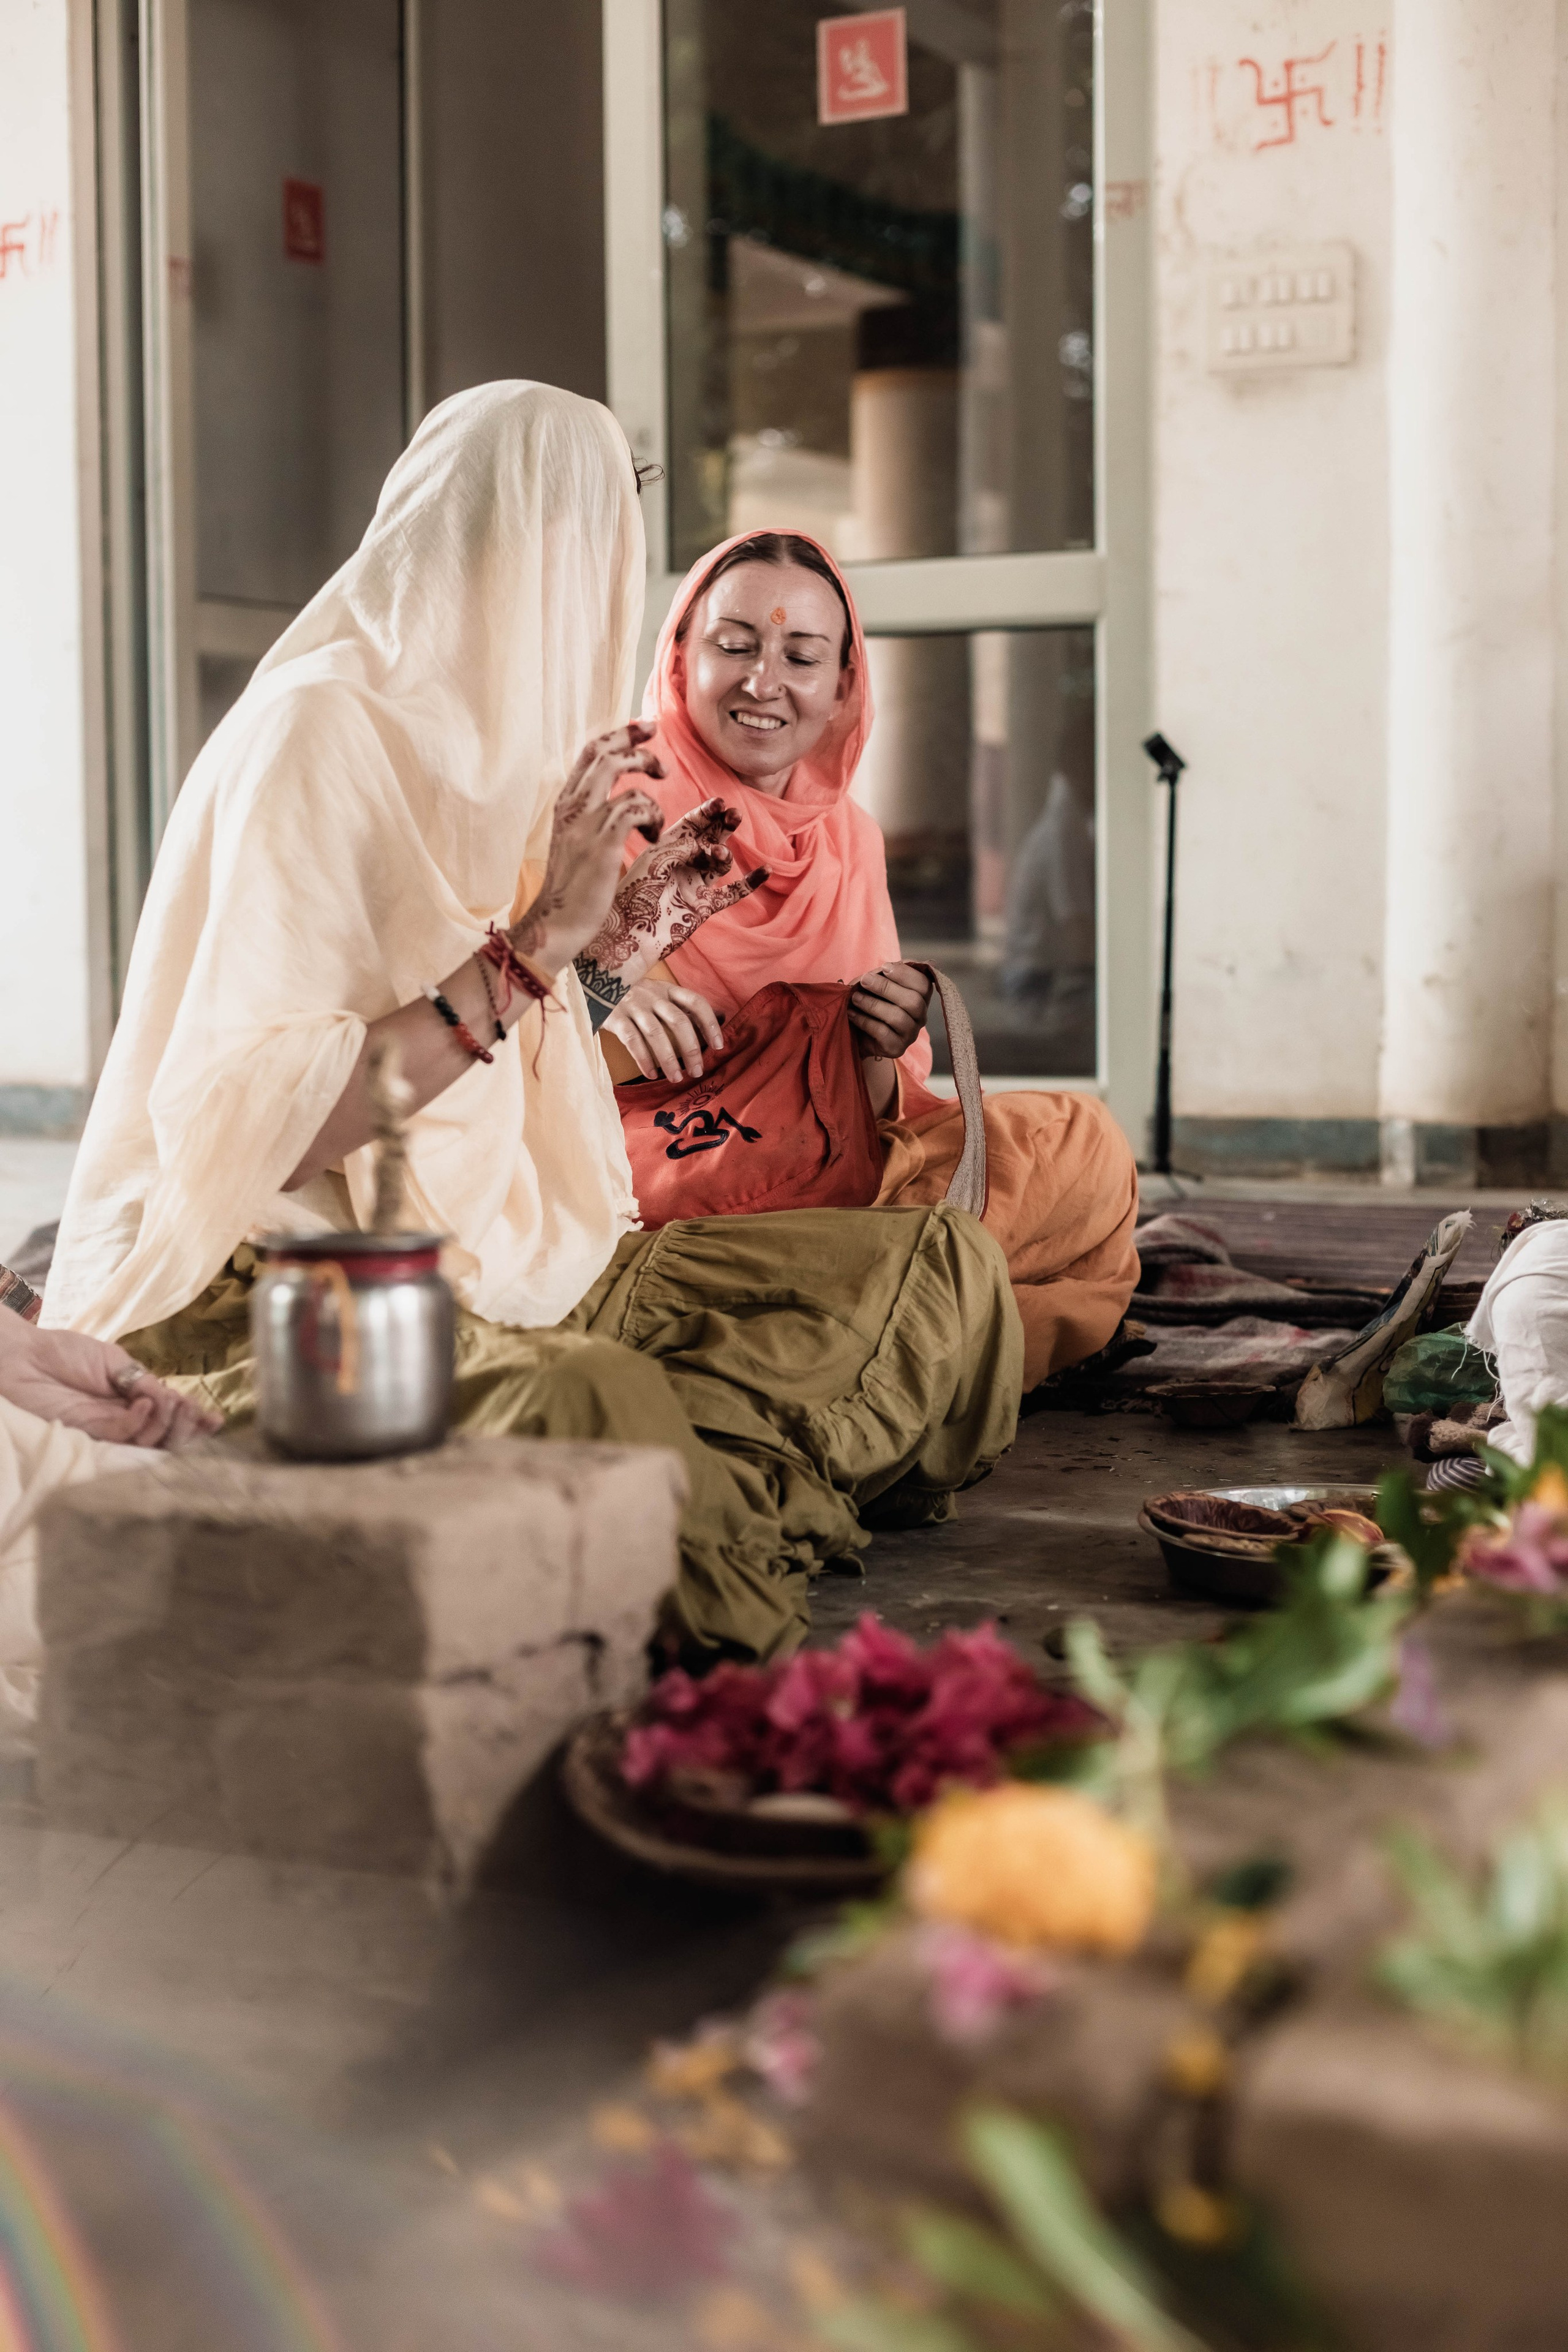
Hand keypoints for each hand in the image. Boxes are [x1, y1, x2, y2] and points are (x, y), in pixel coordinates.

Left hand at [0, 1317, 222, 1448]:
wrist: (24, 1357)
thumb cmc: (65, 1354)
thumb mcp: (116, 1362)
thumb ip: (144, 1383)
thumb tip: (173, 1400)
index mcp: (133, 1402)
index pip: (169, 1418)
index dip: (193, 1422)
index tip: (216, 1420)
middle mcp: (123, 1421)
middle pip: (164, 1438)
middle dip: (187, 1428)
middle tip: (198, 1415)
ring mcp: (107, 1431)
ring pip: (149, 1442)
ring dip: (168, 1424)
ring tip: (171, 1403)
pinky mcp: (88, 1435)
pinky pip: (125, 1434)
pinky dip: (140, 1421)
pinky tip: (142, 1403)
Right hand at [511, 724, 667, 975]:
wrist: (558, 924)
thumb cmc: (573, 891)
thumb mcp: (576, 844)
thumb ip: (589, 819)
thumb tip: (610, 804)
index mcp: (566, 804)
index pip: (590, 752)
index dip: (619, 735)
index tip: (643, 729)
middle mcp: (571, 806)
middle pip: (603, 751)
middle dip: (634, 740)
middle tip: (660, 751)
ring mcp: (584, 822)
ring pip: (618, 772)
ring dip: (648, 786)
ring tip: (658, 813)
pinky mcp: (601, 842)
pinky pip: (634, 806)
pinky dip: (651, 816)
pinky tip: (652, 838)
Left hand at [580, 797, 767, 988]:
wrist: (630, 935)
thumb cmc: (634, 895)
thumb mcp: (655, 860)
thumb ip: (682, 847)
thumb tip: (708, 846)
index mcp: (664, 849)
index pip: (690, 825)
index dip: (707, 813)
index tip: (720, 803)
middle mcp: (681, 865)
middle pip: (709, 838)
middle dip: (723, 825)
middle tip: (735, 815)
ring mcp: (694, 885)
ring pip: (720, 863)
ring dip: (724, 854)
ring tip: (718, 854)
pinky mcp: (704, 907)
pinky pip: (732, 893)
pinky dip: (749, 882)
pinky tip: (765, 870)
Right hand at [603, 978, 724, 1082]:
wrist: (591, 985)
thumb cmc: (631, 995)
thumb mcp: (658, 994)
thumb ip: (683, 1006)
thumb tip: (721, 1017)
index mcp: (667, 989)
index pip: (696, 1002)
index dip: (710, 1024)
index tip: (718, 1046)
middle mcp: (652, 995)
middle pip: (678, 1022)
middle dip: (691, 1049)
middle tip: (698, 1071)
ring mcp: (633, 1005)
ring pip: (657, 1034)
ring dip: (669, 1059)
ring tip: (676, 1078)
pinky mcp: (614, 1017)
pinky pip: (633, 1041)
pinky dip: (644, 1060)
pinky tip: (651, 1074)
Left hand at [849, 962, 932, 1061]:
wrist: (857, 1034)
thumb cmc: (869, 1003)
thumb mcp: (876, 986)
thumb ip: (883, 976)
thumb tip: (885, 967)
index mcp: (920, 997)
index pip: (924, 984)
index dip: (906, 974)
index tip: (884, 967)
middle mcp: (920, 1017)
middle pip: (913, 1001)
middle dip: (886, 988)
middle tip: (865, 980)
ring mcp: (910, 1034)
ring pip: (898, 1017)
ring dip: (873, 1005)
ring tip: (855, 998)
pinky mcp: (897, 1048)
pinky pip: (883, 1033)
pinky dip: (865, 1021)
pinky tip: (852, 1014)